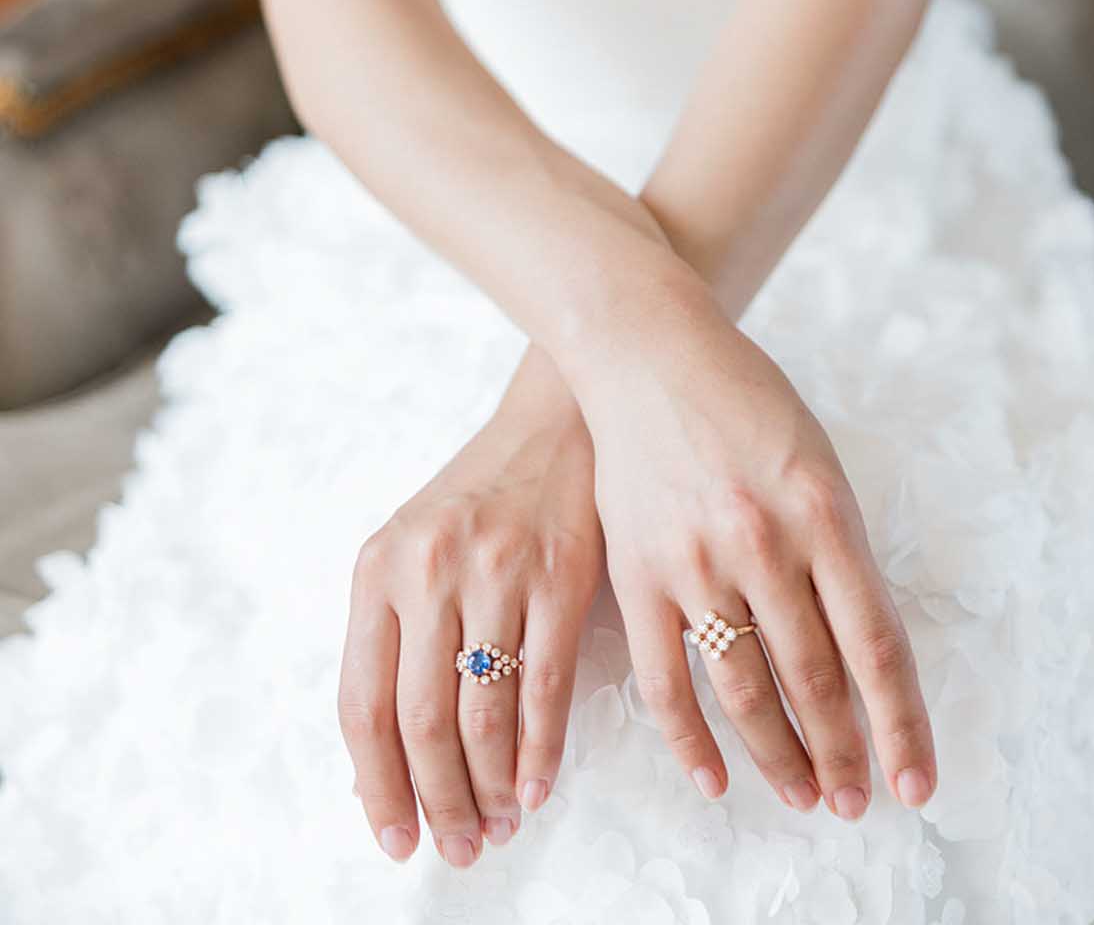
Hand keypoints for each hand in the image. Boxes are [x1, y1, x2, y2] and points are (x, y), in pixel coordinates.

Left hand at [338, 359, 602, 869]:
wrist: (557, 416)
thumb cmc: (486, 492)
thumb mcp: (416, 548)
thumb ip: (395, 639)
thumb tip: (379, 764)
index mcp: (379, 568)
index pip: (362, 704)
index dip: (376, 784)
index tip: (394, 837)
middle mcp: (428, 569)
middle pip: (419, 721)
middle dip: (438, 802)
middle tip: (458, 848)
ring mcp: (494, 570)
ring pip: (481, 713)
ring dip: (489, 788)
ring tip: (499, 825)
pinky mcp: (559, 574)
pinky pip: (543, 686)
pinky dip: (539, 752)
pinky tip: (536, 785)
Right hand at [575, 290, 937, 820]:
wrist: (650, 354)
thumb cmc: (746, 403)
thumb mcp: (817, 463)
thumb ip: (840, 553)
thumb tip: (864, 654)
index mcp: (822, 510)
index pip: (874, 644)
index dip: (899, 723)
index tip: (916, 780)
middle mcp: (763, 542)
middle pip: (815, 678)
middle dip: (844, 754)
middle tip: (858, 802)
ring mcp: (696, 562)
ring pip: (745, 691)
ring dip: (780, 758)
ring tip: (805, 797)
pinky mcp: (638, 575)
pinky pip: (665, 681)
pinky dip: (691, 741)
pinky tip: (717, 780)